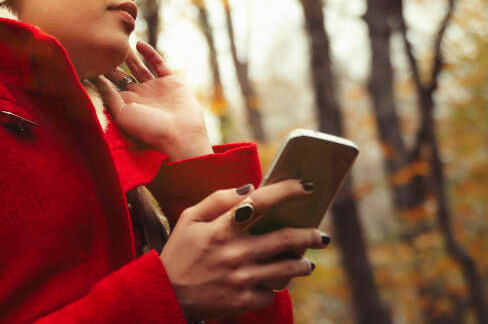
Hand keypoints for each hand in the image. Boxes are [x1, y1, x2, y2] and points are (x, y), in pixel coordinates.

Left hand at [93, 41, 211, 160]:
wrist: (180, 134)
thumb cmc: (148, 129)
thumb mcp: (123, 113)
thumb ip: (110, 95)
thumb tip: (96, 78)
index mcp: (127, 104)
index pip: (110, 85)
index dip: (101, 73)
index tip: (90, 59)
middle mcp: (140, 95)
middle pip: (122, 74)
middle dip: (113, 62)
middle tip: (102, 46)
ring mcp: (155, 88)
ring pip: (139, 67)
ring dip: (129, 55)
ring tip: (118, 40)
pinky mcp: (171, 81)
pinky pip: (158, 63)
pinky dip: (149, 53)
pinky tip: (138, 43)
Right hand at [158, 180, 328, 320]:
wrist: (166, 294)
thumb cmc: (179, 252)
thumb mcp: (188, 219)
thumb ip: (217, 200)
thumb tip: (249, 188)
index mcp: (221, 229)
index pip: (261, 202)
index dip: (287, 190)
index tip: (307, 186)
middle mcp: (235, 253)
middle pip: (286, 239)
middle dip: (310, 235)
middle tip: (321, 236)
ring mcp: (241, 278)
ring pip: (288, 269)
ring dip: (303, 264)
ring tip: (306, 262)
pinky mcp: (244, 300)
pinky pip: (272, 292)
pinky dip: (276, 285)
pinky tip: (274, 281)